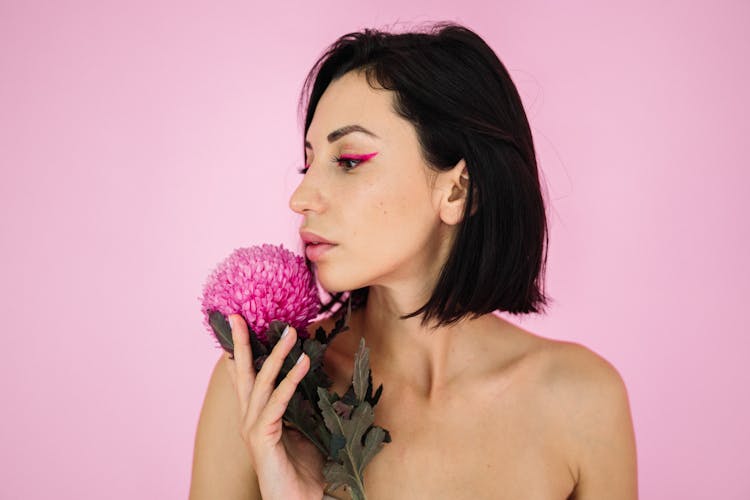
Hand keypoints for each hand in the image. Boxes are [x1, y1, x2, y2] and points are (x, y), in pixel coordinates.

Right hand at [225, 314, 325, 499]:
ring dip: (276, 354)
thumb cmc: (303, 471)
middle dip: (240, 343)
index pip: (246, 378)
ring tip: (290, 332)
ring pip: (261, 382)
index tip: (240, 326)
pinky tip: (302, 364)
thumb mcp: (305, 430)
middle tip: (238, 316)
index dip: (241, 351)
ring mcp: (253, 429)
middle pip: (242, 374)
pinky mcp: (263, 438)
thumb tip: (315, 382)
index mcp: (257, 416)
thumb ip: (303, 407)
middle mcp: (249, 419)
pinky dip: (290, 381)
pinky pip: (277, 403)